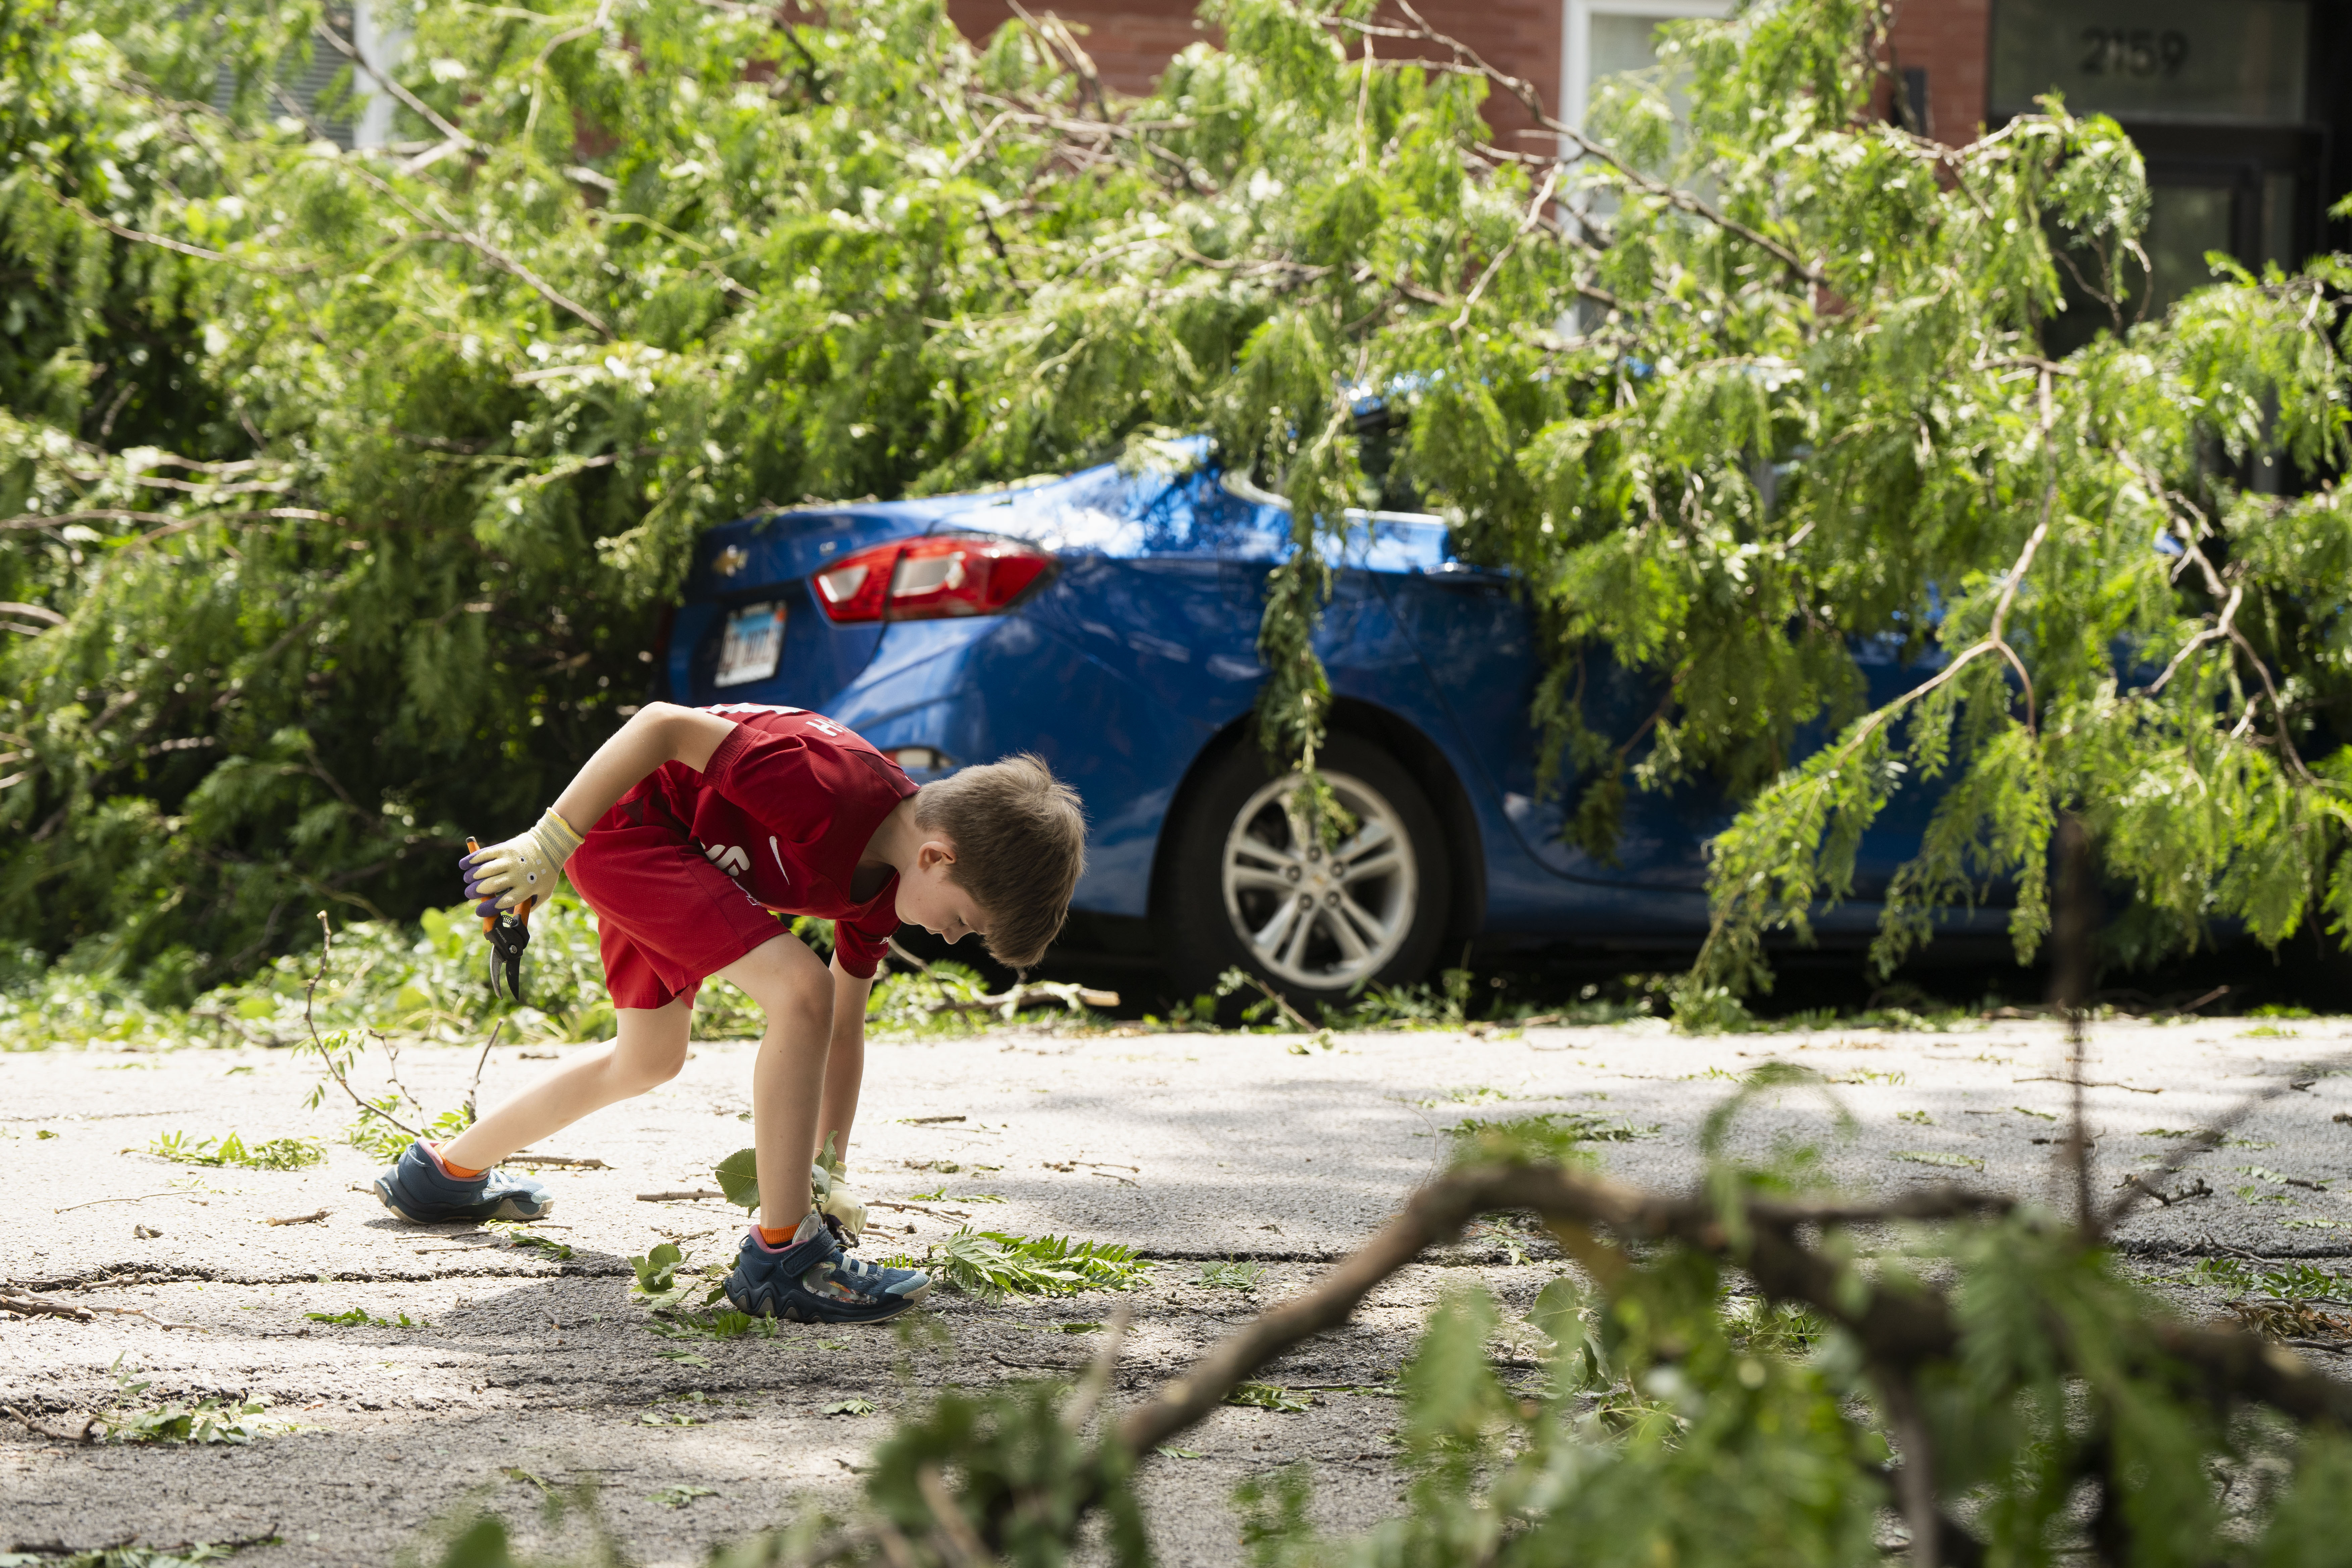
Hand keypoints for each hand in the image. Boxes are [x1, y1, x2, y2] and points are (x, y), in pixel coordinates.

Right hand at [460, 808, 583, 914]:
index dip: (489, 908)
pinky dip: (472, 859)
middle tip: (469, 894)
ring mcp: (510, 860)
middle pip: (491, 886)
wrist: (550, 846)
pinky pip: (485, 854)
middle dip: (476, 892)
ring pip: (485, 870)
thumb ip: (530, 905)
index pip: (505, 902)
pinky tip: (464, 865)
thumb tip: (509, 913)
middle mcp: (518, 874)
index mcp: (527, 888)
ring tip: (467, 880)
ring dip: (472, 876)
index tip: (479, 912)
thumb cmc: (545, 872)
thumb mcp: (544, 892)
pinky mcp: (505, 848)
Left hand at [814, 1162, 866, 1241]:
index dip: (840, 1242)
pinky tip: (845, 1219)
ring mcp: (863, 1211)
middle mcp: (858, 1212)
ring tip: (839, 1223)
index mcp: (847, 1213)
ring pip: (857, 1231)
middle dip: (844, 1236)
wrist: (835, 1186)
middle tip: (834, 1230)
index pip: (848, 1238)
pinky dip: (853, 1225)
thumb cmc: (824, 1201)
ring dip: (849, 1231)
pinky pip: (860, 1225)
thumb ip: (822, 1227)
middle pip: (853, 1235)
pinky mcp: (866, 1211)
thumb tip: (822, 1243)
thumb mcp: (820, 1213)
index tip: (833, 1240)